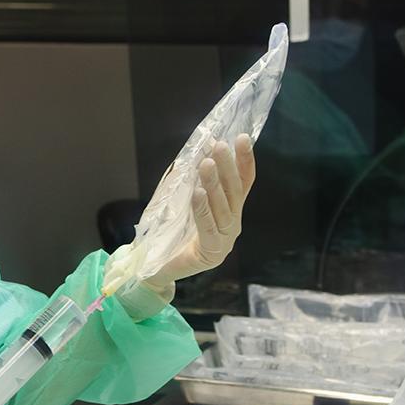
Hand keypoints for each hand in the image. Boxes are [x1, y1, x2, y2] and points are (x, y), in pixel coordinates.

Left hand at [149, 133, 256, 285]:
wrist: (160, 266)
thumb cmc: (174, 231)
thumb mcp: (185, 200)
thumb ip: (194, 179)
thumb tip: (200, 149)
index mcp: (231, 210)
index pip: (243, 182)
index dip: (244, 160)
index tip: (241, 138)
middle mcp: (233, 224)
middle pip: (234, 192)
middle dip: (228, 167)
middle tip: (220, 146)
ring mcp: (225, 239)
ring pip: (222, 208)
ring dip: (214, 183)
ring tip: (207, 163)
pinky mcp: (211, 252)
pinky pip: (207, 227)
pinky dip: (202, 209)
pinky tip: (198, 192)